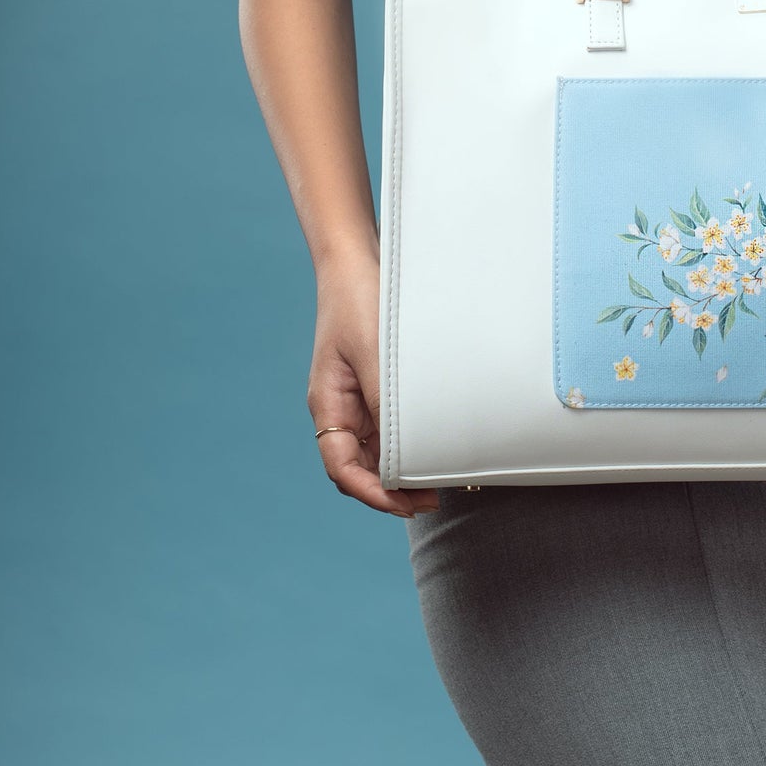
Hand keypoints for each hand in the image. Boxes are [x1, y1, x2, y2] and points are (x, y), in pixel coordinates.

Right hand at [308, 251, 440, 518]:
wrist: (357, 260)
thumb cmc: (358, 300)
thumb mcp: (373, 351)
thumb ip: (382, 399)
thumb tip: (401, 447)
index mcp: (328, 404)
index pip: (342, 467)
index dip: (371, 492)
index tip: (404, 504)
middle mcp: (340, 407)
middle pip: (359, 466)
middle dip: (390, 489)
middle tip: (433, 498)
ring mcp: (356, 398)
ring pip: (375, 450)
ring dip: (400, 468)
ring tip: (437, 478)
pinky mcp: (374, 385)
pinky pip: (388, 426)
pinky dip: (406, 442)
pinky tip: (431, 446)